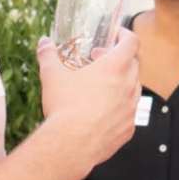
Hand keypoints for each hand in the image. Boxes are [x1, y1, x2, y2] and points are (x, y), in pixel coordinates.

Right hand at [36, 31, 143, 167]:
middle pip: (134, 65)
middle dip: (119, 59)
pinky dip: (119, 108)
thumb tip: (44, 43)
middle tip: (100, 61)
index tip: (117, 34)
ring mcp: (131, 109)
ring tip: (101, 87)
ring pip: (134, 89)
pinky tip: (102, 112)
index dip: (126, 35)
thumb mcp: (52, 76)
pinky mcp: (128, 129)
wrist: (71, 144)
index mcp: (114, 68)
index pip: (131, 43)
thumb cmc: (64, 107)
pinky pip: (129, 113)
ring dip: (121, 83)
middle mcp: (128, 87)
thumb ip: (48, 55)